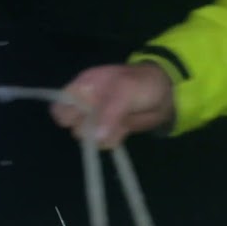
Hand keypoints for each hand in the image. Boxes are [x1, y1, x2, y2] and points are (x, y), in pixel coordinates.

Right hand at [51, 62, 175, 148]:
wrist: (165, 92)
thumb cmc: (141, 83)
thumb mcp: (125, 91)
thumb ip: (109, 113)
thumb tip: (95, 137)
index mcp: (83, 87)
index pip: (60, 106)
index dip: (66, 115)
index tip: (82, 119)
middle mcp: (87, 104)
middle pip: (73, 126)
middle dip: (88, 129)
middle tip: (104, 123)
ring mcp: (99, 119)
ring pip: (88, 138)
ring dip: (103, 136)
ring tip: (119, 124)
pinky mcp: (111, 130)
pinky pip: (104, 143)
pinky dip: (113, 140)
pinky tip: (124, 130)